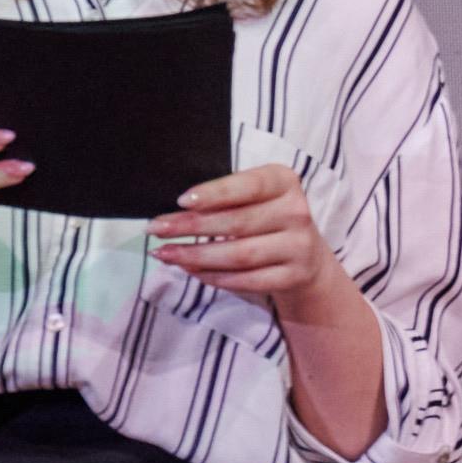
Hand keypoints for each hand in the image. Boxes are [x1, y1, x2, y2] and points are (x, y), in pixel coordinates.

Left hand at [151, 159, 344, 315]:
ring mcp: (299, 247)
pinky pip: (249, 280)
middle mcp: (297, 212)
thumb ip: (222, 200)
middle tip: (156, 230)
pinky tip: (193, 271)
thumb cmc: (265, 218)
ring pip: (240, 254)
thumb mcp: (252, 198)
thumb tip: (173, 216)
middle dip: (191, 227)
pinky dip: (217, 277)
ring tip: (166, 254)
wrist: (305, 256)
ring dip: (197, 256)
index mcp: (284, 182)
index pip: (249, 186)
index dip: (215, 193)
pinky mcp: (294, 276)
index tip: (181, 201)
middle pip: (237, 223)